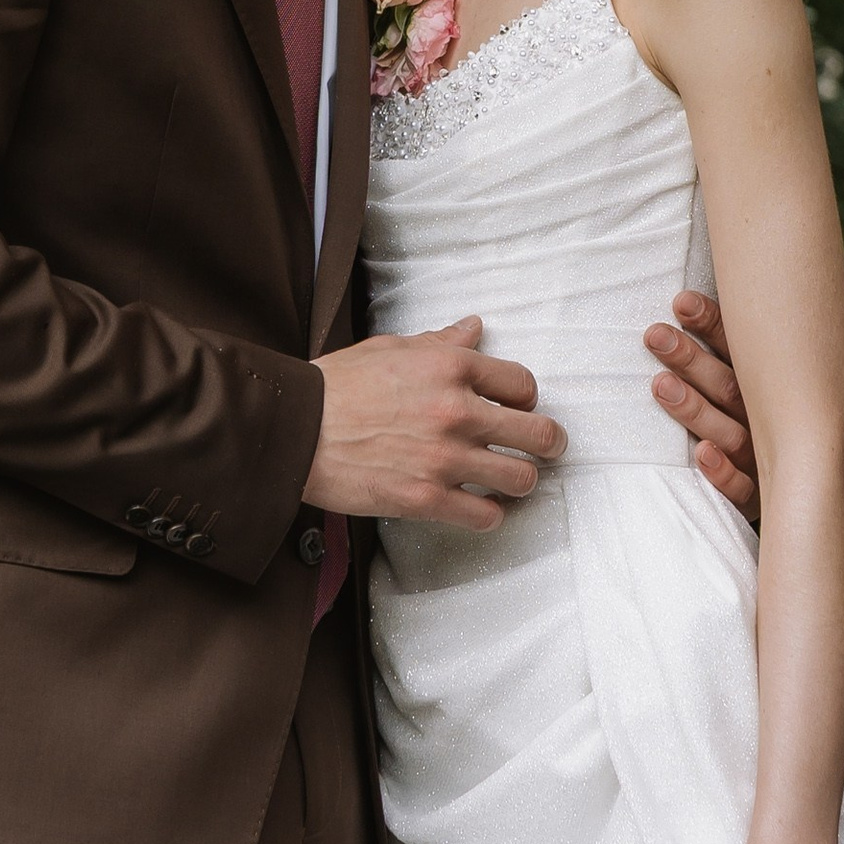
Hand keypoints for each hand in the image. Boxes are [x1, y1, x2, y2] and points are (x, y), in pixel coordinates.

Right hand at [305, 319, 564, 526]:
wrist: (295, 430)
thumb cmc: (337, 385)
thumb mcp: (390, 348)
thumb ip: (440, 342)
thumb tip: (474, 328)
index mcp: (450, 366)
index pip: (524, 384)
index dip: (526, 400)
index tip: (520, 410)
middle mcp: (457, 410)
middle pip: (540, 433)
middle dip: (548, 443)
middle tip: (542, 450)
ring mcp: (445, 457)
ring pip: (521, 479)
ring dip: (517, 482)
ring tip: (505, 481)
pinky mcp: (428, 498)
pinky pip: (487, 515)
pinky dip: (488, 514)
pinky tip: (476, 506)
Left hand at [646, 289, 760, 519]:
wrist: (806, 503)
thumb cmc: (761, 434)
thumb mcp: (750, 389)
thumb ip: (732, 353)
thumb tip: (687, 302)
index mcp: (767, 390)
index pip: (740, 353)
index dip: (712, 325)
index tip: (681, 302)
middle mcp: (768, 422)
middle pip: (729, 388)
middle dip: (691, 359)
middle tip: (655, 335)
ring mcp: (765, 462)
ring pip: (731, 433)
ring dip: (696, 409)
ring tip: (660, 385)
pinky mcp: (759, 501)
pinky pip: (743, 490)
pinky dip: (723, 472)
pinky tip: (701, 454)